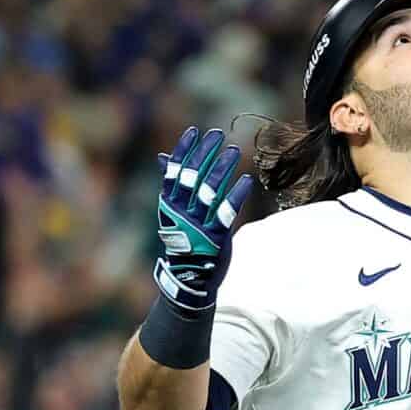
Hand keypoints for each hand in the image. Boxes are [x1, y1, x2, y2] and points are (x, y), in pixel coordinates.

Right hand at [151, 127, 254, 312]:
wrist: (188, 278)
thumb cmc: (183, 239)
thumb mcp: (172, 212)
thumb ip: (171, 184)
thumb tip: (163, 157)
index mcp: (168, 205)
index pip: (173, 173)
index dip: (184, 151)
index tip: (195, 132)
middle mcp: (180, 213)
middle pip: (191, 178)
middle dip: (203, 155)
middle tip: (216, 135)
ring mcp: (197, 226)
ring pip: (209, 192)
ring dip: (221, 170)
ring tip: (234, 151)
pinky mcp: (214, 237)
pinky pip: (226, 213)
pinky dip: (236, 195)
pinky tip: (247, 180)